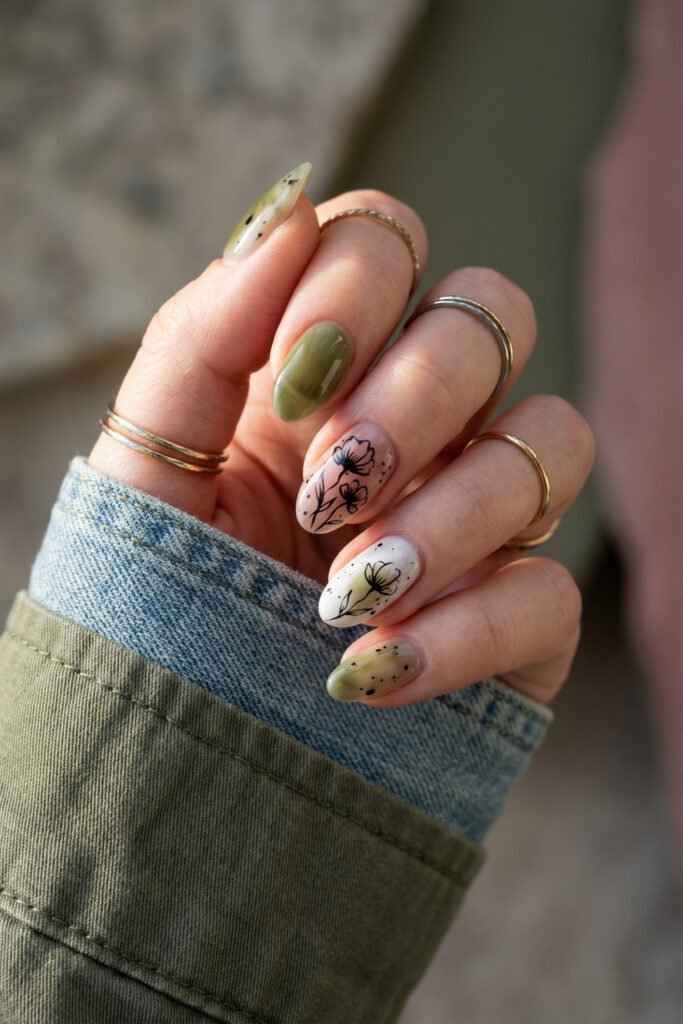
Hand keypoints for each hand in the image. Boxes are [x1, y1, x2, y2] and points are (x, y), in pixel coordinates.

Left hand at [89, 163, 593, 707]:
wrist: (178, 742)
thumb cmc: (157, 593)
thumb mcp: (147, 460)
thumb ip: (203, 332)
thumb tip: (288, 206)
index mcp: (323, 367)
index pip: (389, 241)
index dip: (356, 287)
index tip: (293, 383)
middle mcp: (416, 422)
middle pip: (489, 319)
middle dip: (412, 397)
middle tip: (327, 487)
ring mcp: (476, 516)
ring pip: (549, 442)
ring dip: (449, 515)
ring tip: (344, 593)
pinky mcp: (516, 619)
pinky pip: (550, 590)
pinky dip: (464, 630)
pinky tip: (370, 672)